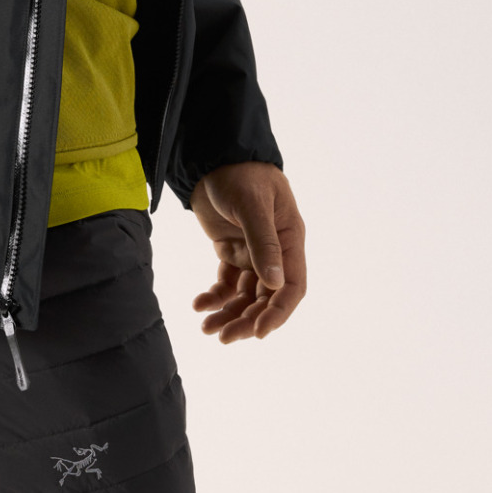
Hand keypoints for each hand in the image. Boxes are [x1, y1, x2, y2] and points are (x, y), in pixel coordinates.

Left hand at [190, 161, 305, 342]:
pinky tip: (199, 304)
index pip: (292, 287)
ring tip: (206, 327)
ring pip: (244, 295)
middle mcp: (274, 251)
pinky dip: (215, 296)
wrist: (213, 156)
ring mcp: (251, 252)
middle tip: (223, 337)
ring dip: (229, 313)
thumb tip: (274, 286)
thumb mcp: (252, 206)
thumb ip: (263, 244)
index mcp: (290, 240)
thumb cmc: (241, 174)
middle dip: (247, 320)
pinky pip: (226, 282)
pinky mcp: (230, 250)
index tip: (258, 332)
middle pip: (266, 298)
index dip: (278, 313)